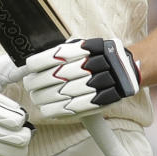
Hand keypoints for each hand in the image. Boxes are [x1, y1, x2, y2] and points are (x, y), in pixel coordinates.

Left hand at [23, 38, 140, 118]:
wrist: (127, 69)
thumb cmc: (99, 56)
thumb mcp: (84, 45)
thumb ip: (64, 51)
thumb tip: (37, 62)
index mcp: (87, 48)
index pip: (58, 55)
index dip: (40, 62)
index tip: (29, 66)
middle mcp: (93, 65)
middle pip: (58, 75)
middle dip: (38, 81)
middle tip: (29, 84)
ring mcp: (98, 83)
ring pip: (64, 93)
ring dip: (45, 97)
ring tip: (35, 97)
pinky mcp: (101, 100)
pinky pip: (76, 108)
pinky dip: (58, 110)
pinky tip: (46, 109)